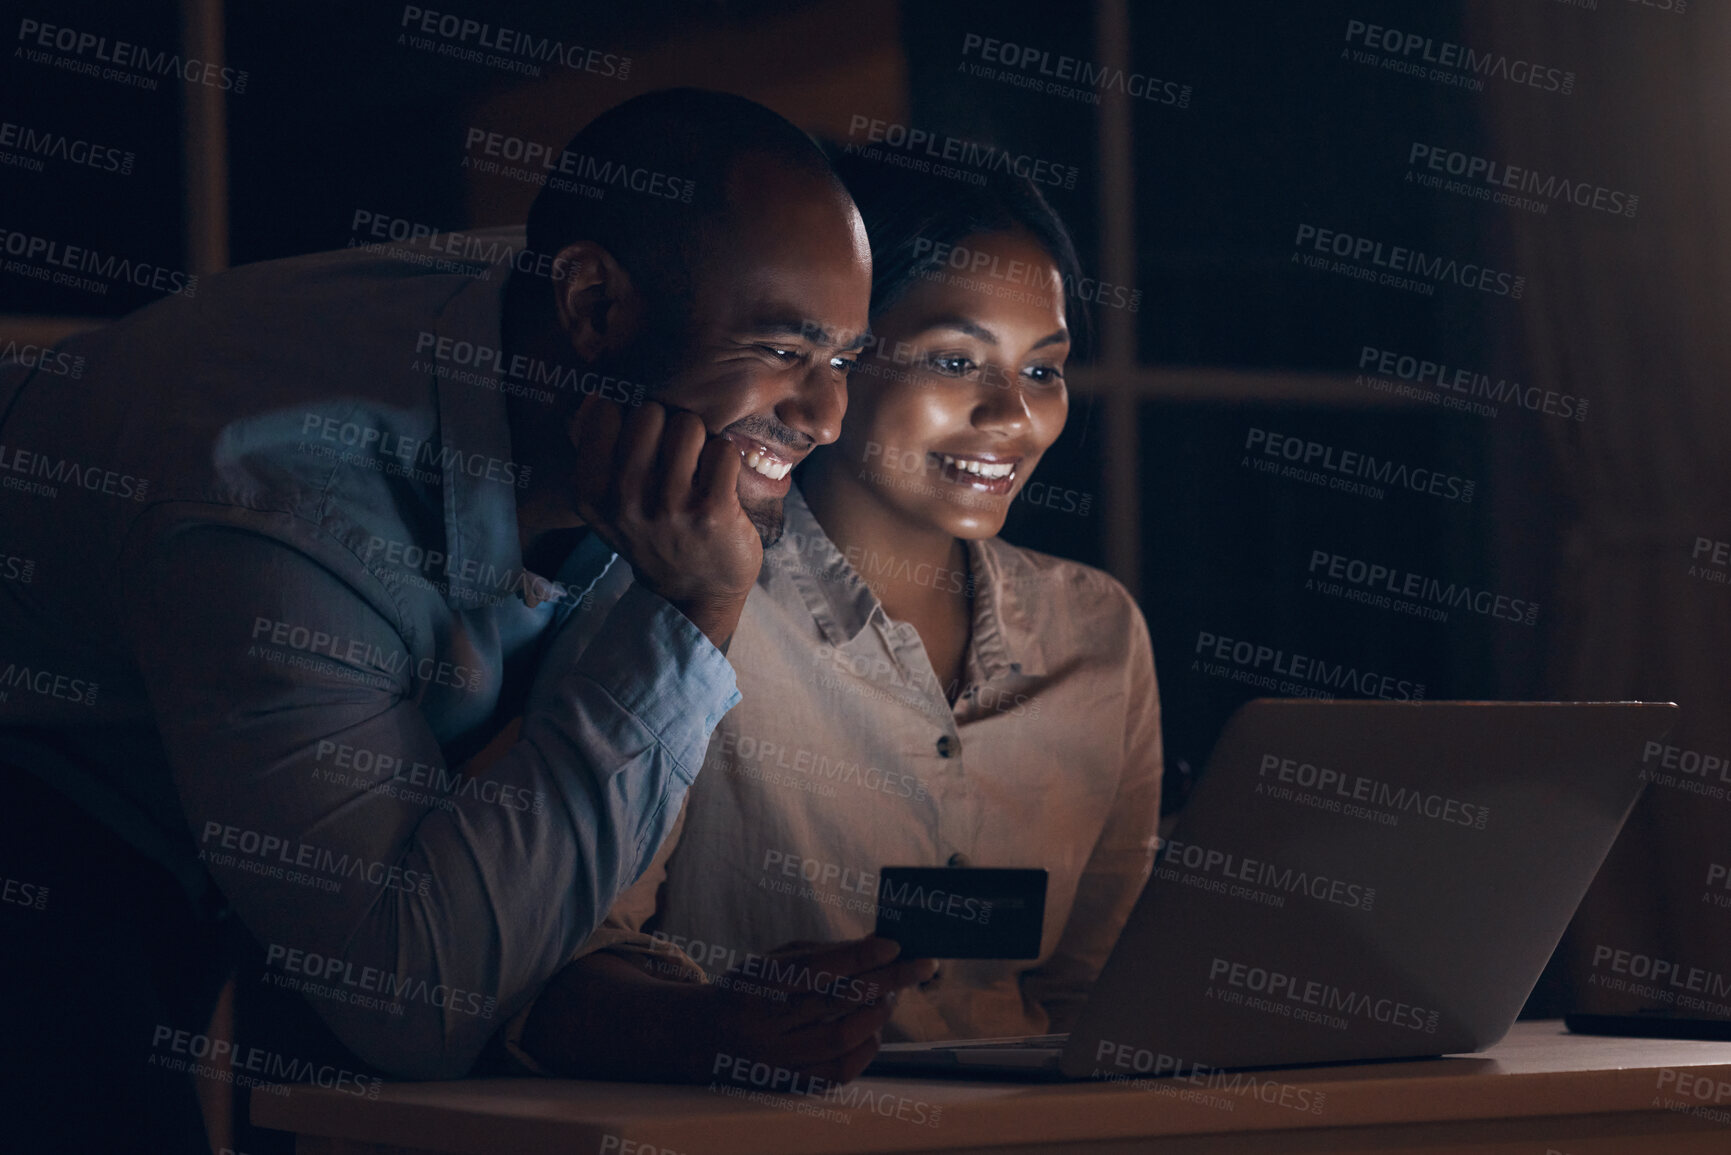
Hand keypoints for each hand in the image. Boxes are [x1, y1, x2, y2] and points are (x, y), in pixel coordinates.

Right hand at [568, 394, 760, 646]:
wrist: (696, 592)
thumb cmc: (654, 536)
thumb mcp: (607, 505)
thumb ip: (595, 453)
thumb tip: (596, 396)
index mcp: (591, 493)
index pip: (606, 413)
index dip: (631, 422)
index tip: (644, 447)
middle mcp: (624, 499)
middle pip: (649, 413)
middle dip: (668, 426)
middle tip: (676, 458)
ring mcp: (669, 506)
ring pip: (687, 426)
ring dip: (700, 441)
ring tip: (699, 470)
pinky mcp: (712, 511)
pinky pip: (722, 449)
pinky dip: (727, 459)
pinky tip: (721, 483)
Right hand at [672, 936, 937, 1085]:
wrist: (706, 1036)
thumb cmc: (752, 987)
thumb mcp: (775, 960)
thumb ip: (825, 952)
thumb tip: (880, 946)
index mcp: (761, 984)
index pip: (818, 968)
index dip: (859, 956)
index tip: (893, 944)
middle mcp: (768, 1024)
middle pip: (838, 1003)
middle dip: (886, 981)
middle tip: (921, 966)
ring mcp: (779, 1059)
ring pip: (842, 1038)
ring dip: (878, 1014)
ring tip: (892, 995)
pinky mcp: (790, 1083)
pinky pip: (840, 1070)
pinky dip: (866, 1048)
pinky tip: (873, 1029)